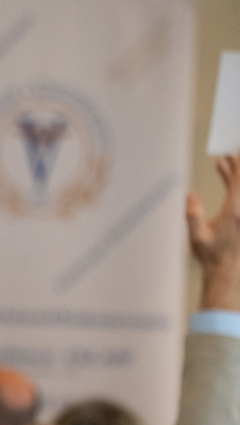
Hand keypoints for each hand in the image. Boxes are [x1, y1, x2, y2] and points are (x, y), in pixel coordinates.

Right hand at [187, 150, 239, 310]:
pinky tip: (226, 175)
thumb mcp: (198, 236)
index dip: (236, 161)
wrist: (229, 275)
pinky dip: (234, 183)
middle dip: (237, 164)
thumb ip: (193, 213)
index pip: (239, 178)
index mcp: (235, 210)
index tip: (231, 150)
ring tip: (225, 162)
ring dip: (235, 174)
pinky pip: (239, 195)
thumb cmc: (213, 258)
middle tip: (229, 151)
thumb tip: (189, 194)